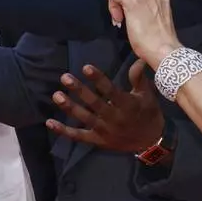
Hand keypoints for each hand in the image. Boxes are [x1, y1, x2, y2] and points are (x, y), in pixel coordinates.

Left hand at [46, 61, 165, 152]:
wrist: (151, 142)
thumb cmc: (149, 114)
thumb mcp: (147, 94)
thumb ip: (138, 77)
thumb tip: (139, 58)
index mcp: (126, 105)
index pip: (110, 90)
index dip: (98, 79)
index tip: (86, 67)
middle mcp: (113, 118)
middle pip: (94, 103)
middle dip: (79, 90)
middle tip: (65, 77)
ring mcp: (104, 130)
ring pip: (84, 117)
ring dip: (69, 106)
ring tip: (56, 95)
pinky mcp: (97, 140)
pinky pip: (78, 136)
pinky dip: (64, 130)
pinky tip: (50, 122)